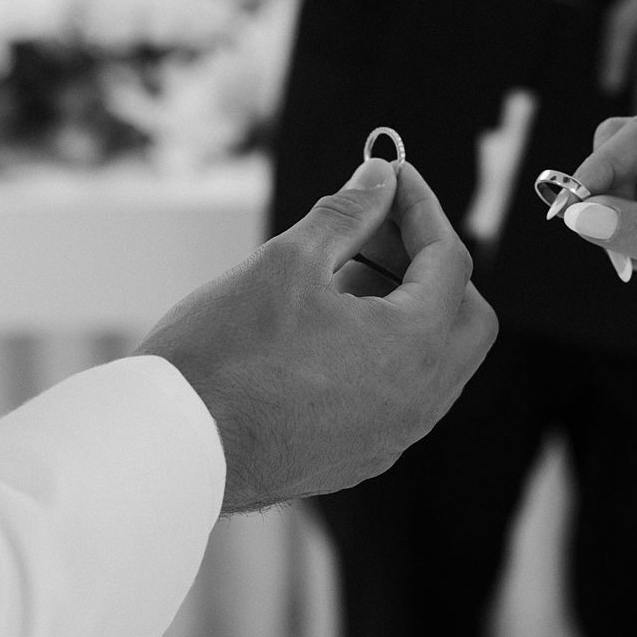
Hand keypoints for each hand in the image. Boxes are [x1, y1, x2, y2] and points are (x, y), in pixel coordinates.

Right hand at [141, 158, 497, 513]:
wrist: (170, 449)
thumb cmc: (224, 355)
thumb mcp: (290, 261)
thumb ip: (348, 213)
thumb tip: (379, 178)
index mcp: (413, 349)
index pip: (451, 261)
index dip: (422, 209)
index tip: (394, 176)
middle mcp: (418, 402)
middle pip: (466, 317)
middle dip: (433, 264)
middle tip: (379, 229)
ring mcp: (392, 438)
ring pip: (436, 362)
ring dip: (408, 310)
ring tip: (343, 274)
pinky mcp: (360, 459)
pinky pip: (400, 397)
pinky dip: (387, 354)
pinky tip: (330, 329)